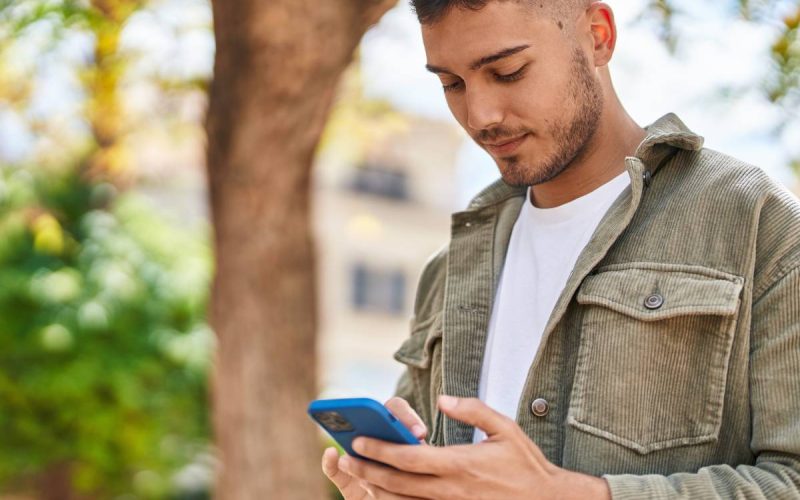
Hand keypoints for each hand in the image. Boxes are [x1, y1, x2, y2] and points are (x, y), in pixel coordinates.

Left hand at [338, 396, 610, 499]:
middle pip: (397, 483)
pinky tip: (385, 493)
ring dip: (377, 489)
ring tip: (357, 475)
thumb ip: (472, 410)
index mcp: (460, 464)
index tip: (359, 439)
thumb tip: (443, 399)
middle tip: (345, 457)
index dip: (380, 449)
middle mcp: (451, 490)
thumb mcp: (505, 429)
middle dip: (367, 469)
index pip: (409, 458)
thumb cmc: (526, 465)